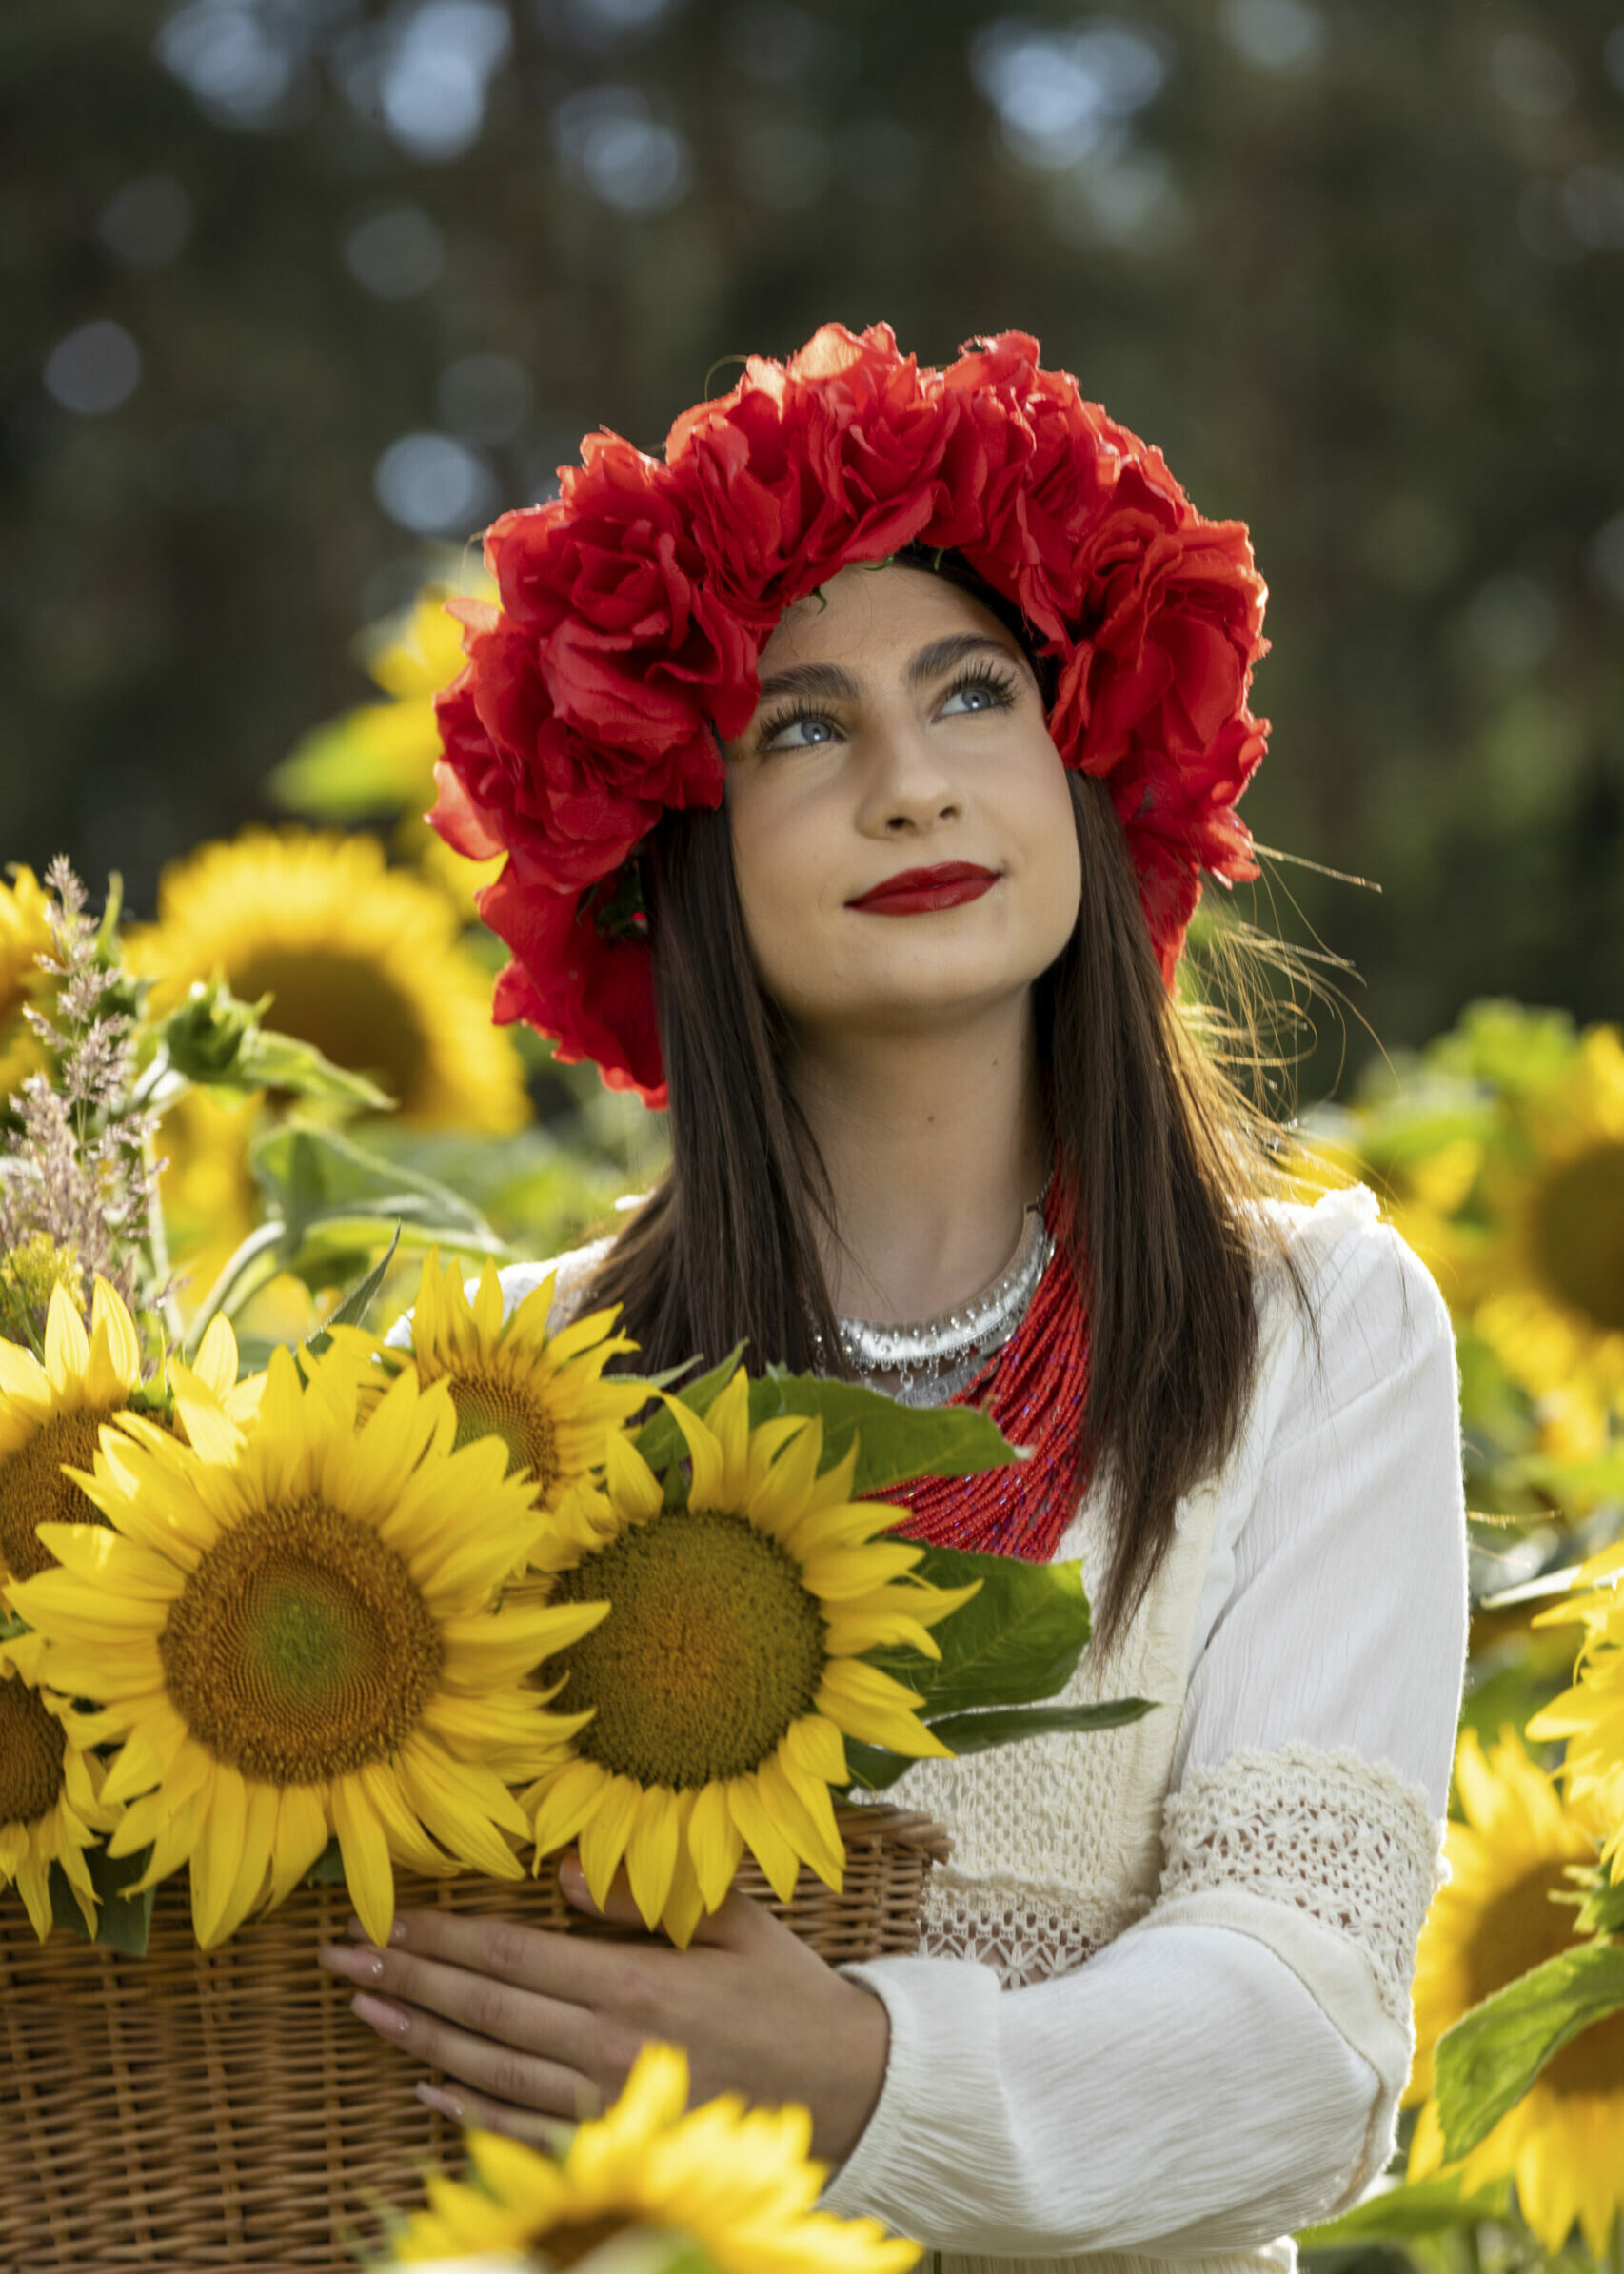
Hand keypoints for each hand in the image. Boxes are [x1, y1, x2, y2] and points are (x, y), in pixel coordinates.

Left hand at [315, 1855, 890, 2163]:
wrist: (848, 2092)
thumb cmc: (789, 1996)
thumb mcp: (734, 1923)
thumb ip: (644, 1897)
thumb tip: (562, 1869)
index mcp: (634, 1988)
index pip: (515, 1957)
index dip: (445, 1937)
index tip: (389, 1917)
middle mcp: (606, 2050)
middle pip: (485, 2010)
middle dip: (408, 1979)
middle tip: (342, 1956)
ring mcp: (604, 2105)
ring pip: (489, 2068)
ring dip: (419, 2036)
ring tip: (363, 2007)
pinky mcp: (612, 2143)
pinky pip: (522, 2128)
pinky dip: (466, 2108)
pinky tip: (423, 2085)